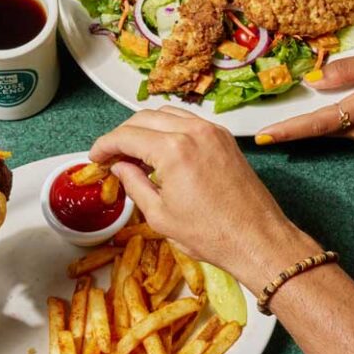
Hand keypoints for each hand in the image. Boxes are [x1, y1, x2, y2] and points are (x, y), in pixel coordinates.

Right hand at [89, 106, 316, 295]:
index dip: (105, 145)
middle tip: (111, 156)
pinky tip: (162, 151)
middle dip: (123, 135)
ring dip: (145, 128)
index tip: (96, 157)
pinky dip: (169, 128)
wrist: (257, 239)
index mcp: (173, 149)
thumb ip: (134, 184)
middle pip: (143, 118)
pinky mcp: (224, 137)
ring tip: (135, 154)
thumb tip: (120, 167)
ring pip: (166, 114)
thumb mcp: (159, 214)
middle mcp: (192, 131)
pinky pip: (188, 121)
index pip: (126, 135)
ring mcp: (212, 131)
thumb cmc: (211, 234)